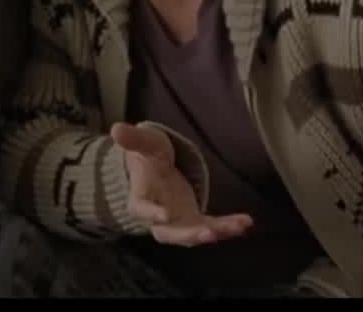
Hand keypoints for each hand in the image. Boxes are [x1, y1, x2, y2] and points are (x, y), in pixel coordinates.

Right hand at [111, 122, 252, 246]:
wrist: (157, 170)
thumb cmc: (149, 156)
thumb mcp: (144, 144)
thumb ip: (132, 139)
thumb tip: (115, 128)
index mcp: (140, 199)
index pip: (142, 209)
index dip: (151, 213)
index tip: (164, 215)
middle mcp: (158, 218)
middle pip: (171, 233)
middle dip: (189, 235)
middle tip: (208, 233)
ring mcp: (178, 222)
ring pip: (195, 233)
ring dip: (216, 232)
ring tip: (237, 227)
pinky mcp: (195, 222)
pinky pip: (212, 227)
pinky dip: (228, 226)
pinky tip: (246, 222)